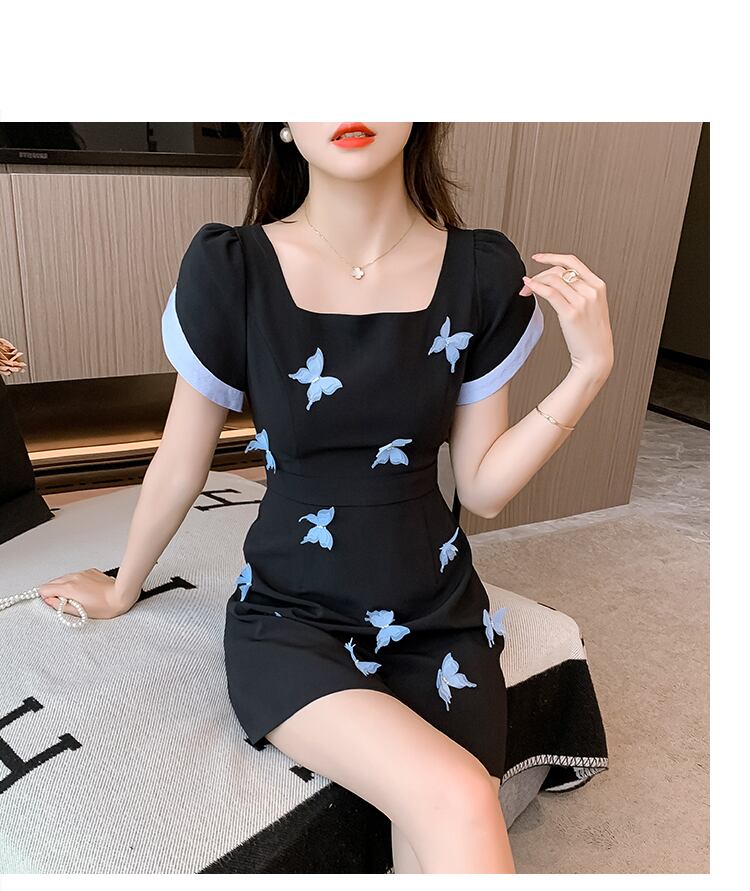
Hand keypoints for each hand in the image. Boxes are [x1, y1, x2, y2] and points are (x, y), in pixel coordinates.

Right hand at [37, 568, 130, 619]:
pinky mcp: (90, 571)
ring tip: (79, 598)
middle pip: (53, 582)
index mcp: (68, 588)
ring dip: (66, 587)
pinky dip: (76, 583)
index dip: (46, 597)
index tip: (54, 603)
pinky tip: (86, 591)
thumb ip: (59, 606)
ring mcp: (82, 573)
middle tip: (67, 603)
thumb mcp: (78, 612)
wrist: (121, 595)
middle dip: (55, 592)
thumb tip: (49, 601)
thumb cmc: (104, 606)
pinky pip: (77, 576)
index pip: (44, 588)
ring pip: (65, 578)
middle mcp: (73, 577)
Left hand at [520, 252, 613, 380]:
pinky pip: (550, 292)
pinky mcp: (571, 313)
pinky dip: (536, 287)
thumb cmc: (591, 335)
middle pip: (560, 271)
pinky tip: (528, 287)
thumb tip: (554, 280)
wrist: (596, 356)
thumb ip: (579, 291)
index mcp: (598, 285)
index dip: (553, 257)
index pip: (573, 262)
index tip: (538, 258)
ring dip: (535, 282)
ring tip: (525, 290)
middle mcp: (591, 291)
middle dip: (540, 274)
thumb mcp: (591, 307)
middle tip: (527, 283)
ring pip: (553, 280)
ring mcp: (582, 302)